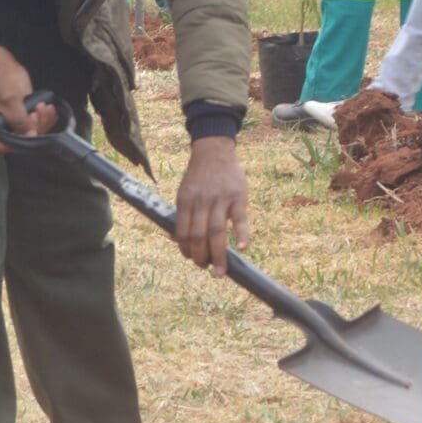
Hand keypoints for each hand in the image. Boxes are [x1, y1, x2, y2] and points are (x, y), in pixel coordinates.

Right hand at [0, 46, 52, 152]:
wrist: (4, 65)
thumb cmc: (2, 79)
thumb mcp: (11, 100)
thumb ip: (20, 121)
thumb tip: (31, 136)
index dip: (14, 144)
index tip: (29, 133)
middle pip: (13, 141)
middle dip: (30, 129)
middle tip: (37, 114)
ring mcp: (3, 123)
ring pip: (24, 133)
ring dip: (38, 122)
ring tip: (43, 107)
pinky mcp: (14, 119)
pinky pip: (28, 125)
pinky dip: (39, 118)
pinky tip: (46, 108)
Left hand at [174, 137, 249, 272]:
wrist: (214, 150)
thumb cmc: (198, 176)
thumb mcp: (184, 192)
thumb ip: (183, 215)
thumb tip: (179, 242)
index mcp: (185, 202)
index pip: (183, 234)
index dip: (187, 251)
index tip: (193, 260)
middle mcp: (201, 202)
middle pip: (199, 237)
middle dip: (201, 258)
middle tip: (207, 269)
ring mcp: (220, 199)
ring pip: (217, 232)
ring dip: (218, 255)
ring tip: (221, 272)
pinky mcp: (238, 196)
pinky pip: (240, 219)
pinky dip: (242, 234)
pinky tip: (243, 248)